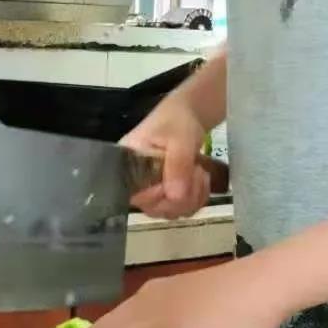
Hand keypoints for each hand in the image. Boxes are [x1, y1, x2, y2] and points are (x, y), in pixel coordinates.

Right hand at [122, 99, 209, 218]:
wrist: (188, 116)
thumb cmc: (177, 121)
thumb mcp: (179, 139)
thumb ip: (177, 166)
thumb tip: (175, 197)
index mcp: (126, 164)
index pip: (135, 195)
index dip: (159, 194)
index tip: (179, 177)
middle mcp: (134, 181)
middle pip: (154, 208)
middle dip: (182, 195)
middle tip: (196, 172)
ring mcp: (150, 190)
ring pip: (170, 212)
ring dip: (193, 196)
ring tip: (199, 172)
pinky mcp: (165, 194)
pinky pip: (180, 210)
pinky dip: (197, 199)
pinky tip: (201, 180)